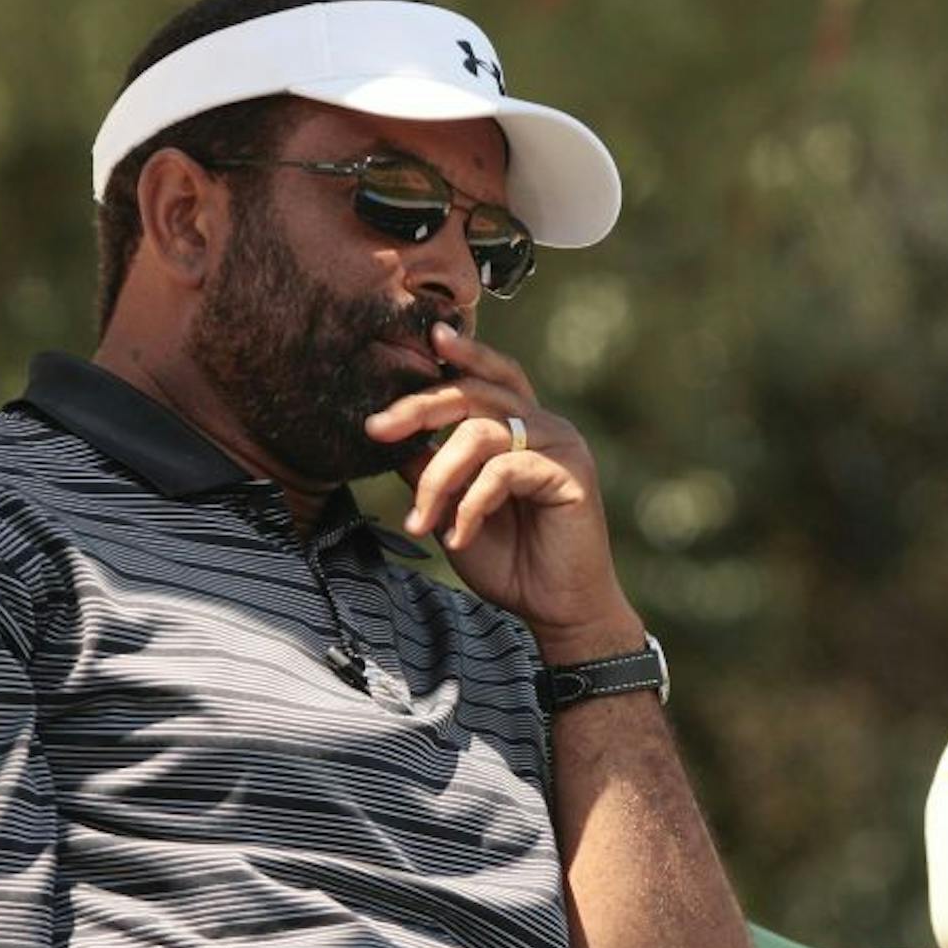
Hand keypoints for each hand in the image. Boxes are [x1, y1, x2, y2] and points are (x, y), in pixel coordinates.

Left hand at [363, 322, 641, 658]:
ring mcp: (561, 445)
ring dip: (438, 477)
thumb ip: (432, 469)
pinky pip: (503, 471)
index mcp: (522, 426)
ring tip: (421, 520)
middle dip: (419, 406)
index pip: (488, 376)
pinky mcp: (570, 473)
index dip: (461, 354)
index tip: (424, 338)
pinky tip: (458, 536)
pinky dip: (470, 504)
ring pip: (480, 432)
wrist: (555, 608)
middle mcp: (544, 426)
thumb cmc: (509, 561)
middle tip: (376, 429)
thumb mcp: (453, 508)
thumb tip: (394, 436)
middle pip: (475, 391)